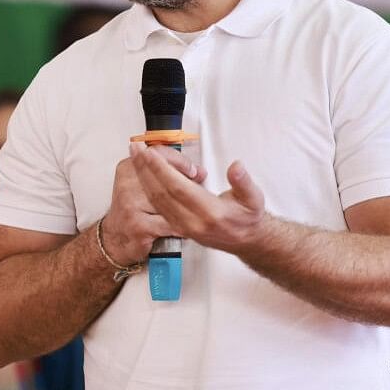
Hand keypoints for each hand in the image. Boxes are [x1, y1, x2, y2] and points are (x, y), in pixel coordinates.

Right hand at [99, 146, 195, 264]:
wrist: (115, 238)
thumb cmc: (131, 211)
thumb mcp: (140, 184)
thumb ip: (162, 173)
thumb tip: (195, 171)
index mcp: (127, 169)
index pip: (156, 154)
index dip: (178, 160)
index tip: (192, 168)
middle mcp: (127, 184)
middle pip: (163, 176)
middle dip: (185, 179)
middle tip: (200, 179)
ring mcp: (130, 204)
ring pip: (166, 200)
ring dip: (185, 202)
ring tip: (197, 203)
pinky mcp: (138, 225)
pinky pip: (167, 223)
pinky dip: (181, 225)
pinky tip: (189, 224)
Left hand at [130, 143, 266, 253]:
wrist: (246, 240)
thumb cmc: (248, 217)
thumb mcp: (254, 198)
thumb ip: (244, 182)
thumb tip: (236, 167)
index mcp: (211, 213)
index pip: (179, 188)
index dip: (162, 169)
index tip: (150, 153)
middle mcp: (193, 222)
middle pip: (162, 193)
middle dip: (146, 169)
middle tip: (136, 148)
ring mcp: (184, 226)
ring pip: (157, 200)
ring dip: (143, 177)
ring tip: (136, 156)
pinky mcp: (178, 227)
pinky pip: (158, 206)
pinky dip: (148, 187)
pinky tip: (144, 173)